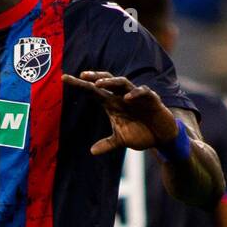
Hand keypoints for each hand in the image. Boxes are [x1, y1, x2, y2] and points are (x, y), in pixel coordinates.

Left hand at [62, 69, 180, 154]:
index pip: (94, 91)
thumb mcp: (121, 140)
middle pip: (106, 80)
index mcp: (112, 103)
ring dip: (111, 82)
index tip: (64, 79)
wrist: (162, 137)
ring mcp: (136, 96)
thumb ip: (107, 144)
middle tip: (82, 75)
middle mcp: (122, 96)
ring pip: (122, 82)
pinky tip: (127, 98)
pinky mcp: (151, 99)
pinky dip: (135, 94)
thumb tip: (92, 151)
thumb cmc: (141, 134)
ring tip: (99, 83)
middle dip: (95, 76)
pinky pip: (142, 92)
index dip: (80, 85)